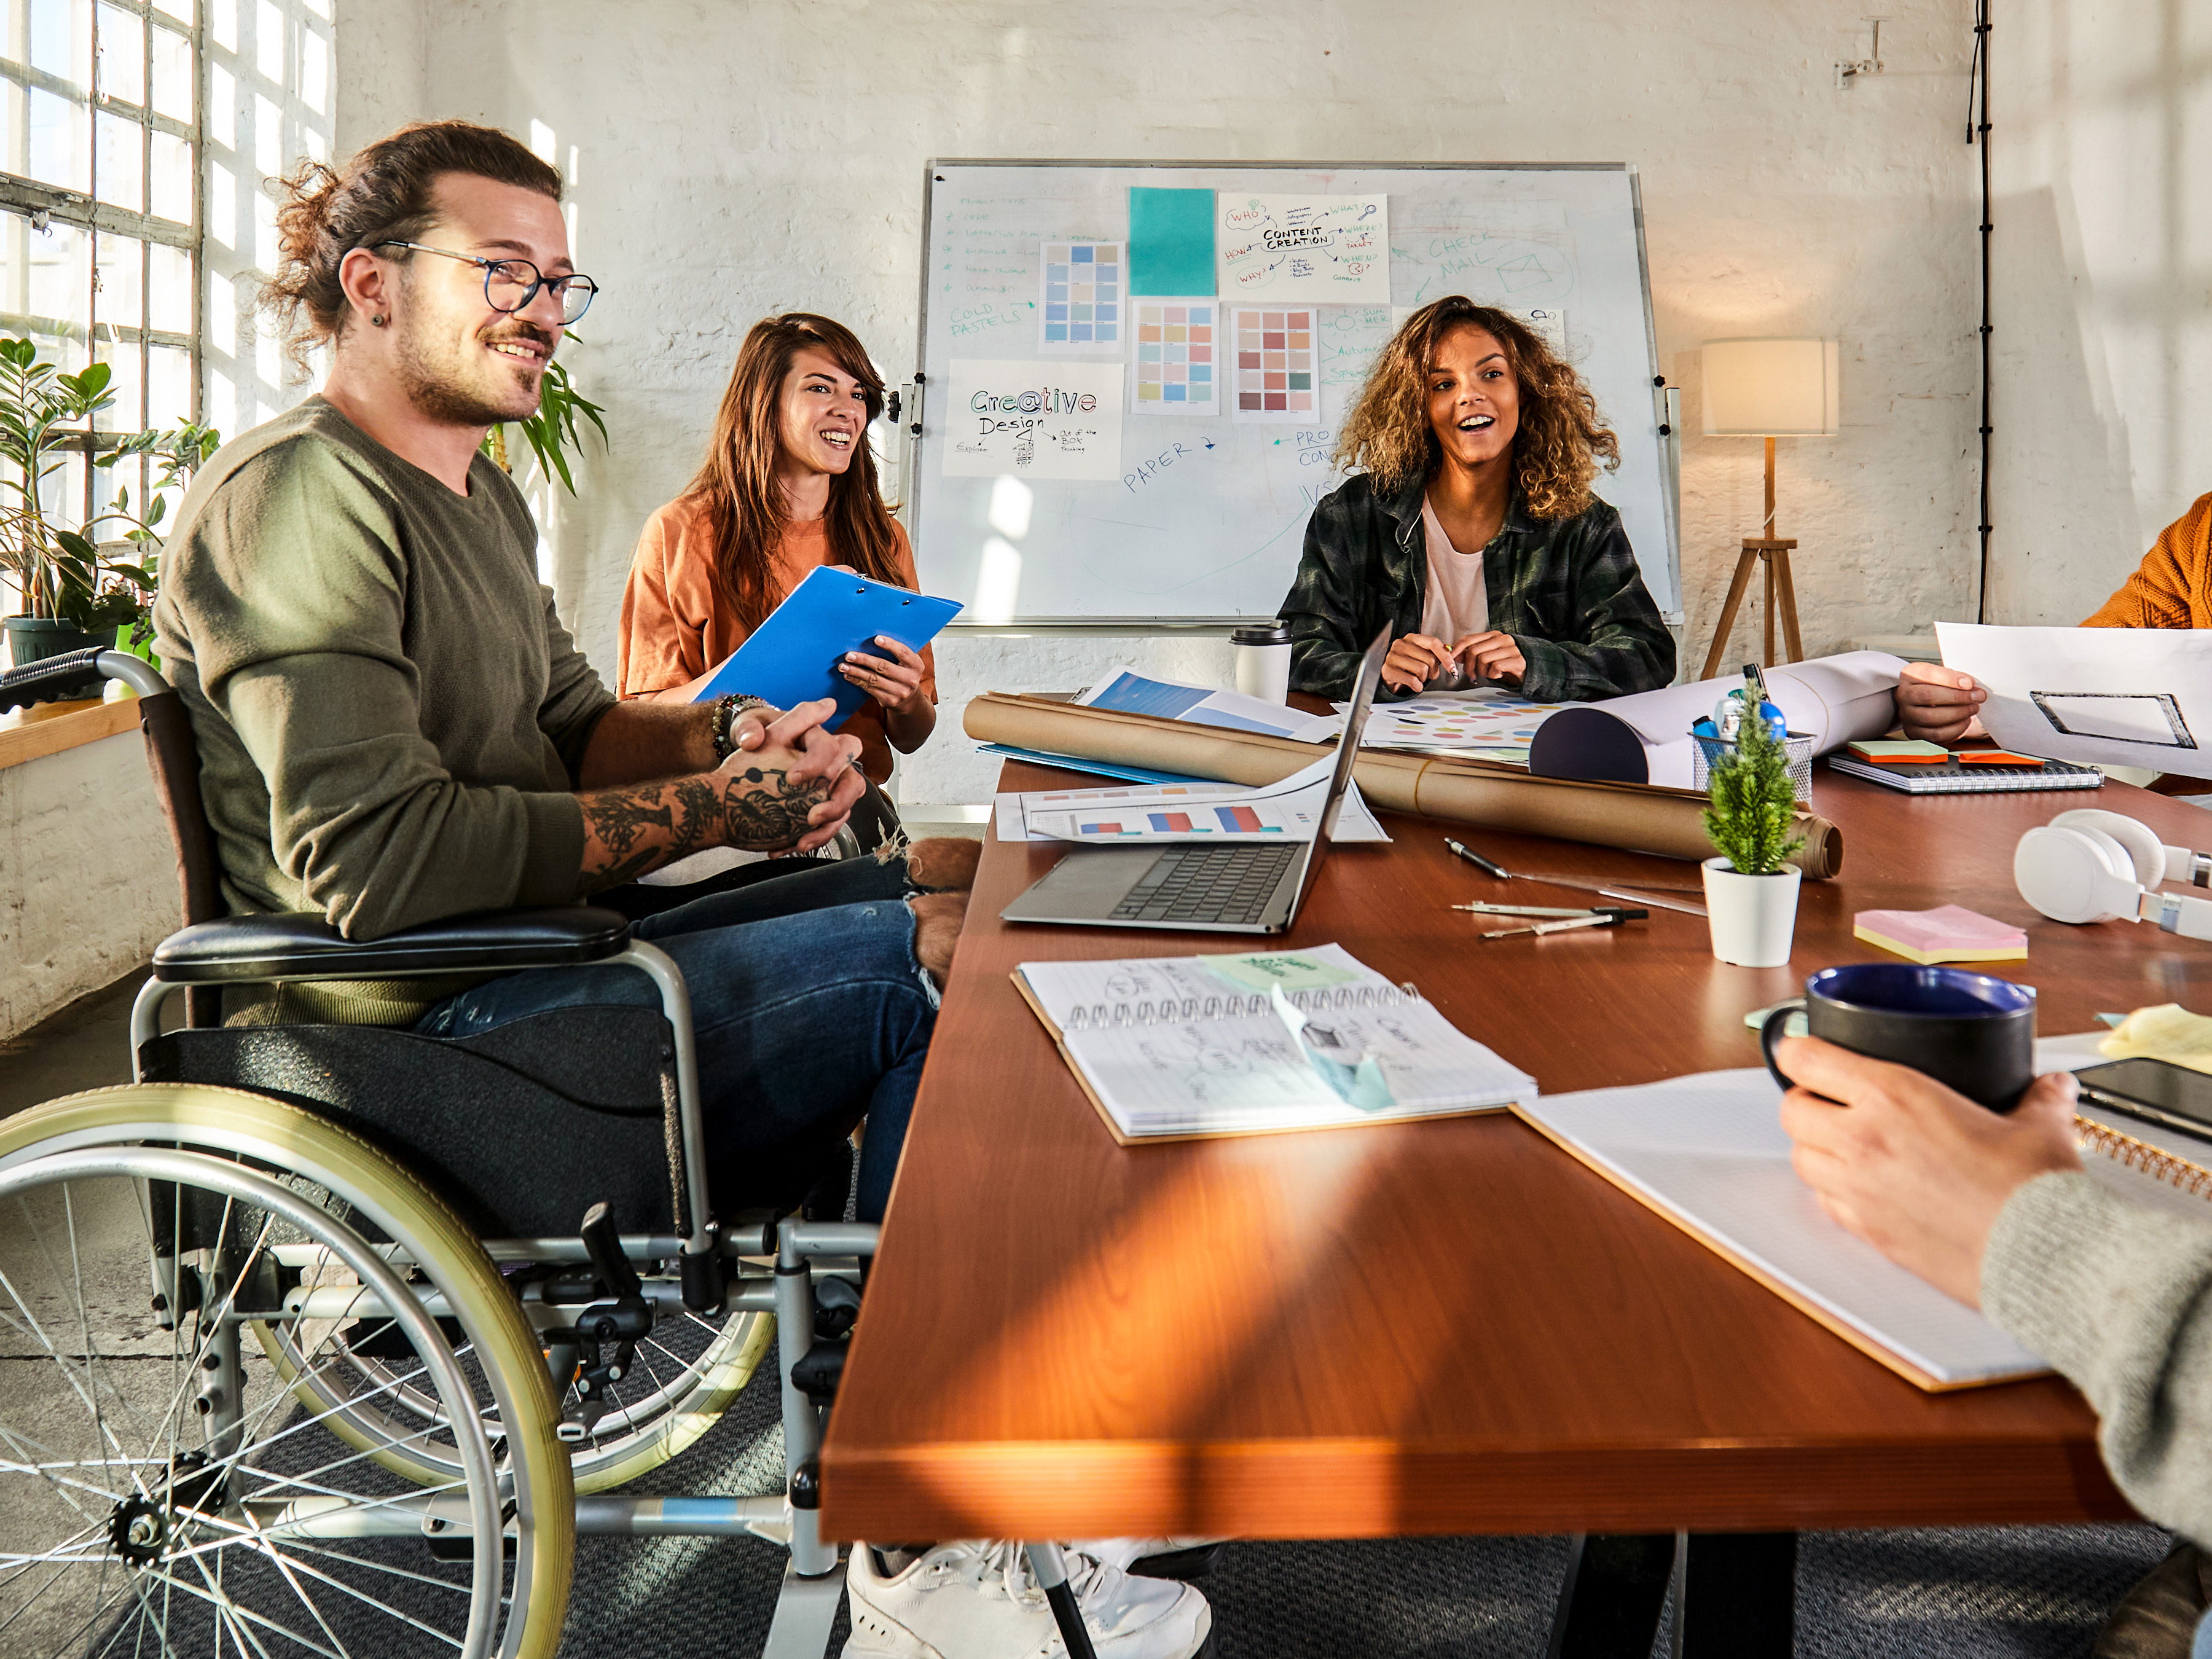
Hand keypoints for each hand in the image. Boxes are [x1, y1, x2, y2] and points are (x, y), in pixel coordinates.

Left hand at [729, 698, 864, 850]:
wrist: (746, 770)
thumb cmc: (755, 739)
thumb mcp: (746, 728)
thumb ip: (747, 728)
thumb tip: (751, 739)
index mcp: (813, 737)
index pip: (828, 745)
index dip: (816, 762)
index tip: (792, 779)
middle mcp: (829, 761)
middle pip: (852, 779)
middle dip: (838, 801)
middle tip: (811, 816)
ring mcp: (829, 786)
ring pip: (845, 808)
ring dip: (828, 826)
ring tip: (803, 841)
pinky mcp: (821, 807)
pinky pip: (828, 826)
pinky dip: (811, 839)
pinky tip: (786, 847)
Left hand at [839, 634, 928, 712]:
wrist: (909, 701)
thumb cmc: (904, 674)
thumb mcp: (907, 664)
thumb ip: (896, 653)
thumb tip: (870, 640)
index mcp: (916, 665)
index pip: (903, 652)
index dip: (890, 645)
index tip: (876, 639)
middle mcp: (910, 679)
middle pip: (883, 666)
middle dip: (864, 660)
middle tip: (849, 655)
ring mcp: (899, 692)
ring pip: (873, 679)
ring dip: (856, 671)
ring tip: (843, 666)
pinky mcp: (889, 701)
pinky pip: (869, 689)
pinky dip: (857, 681)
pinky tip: (848, 675)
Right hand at [1382, 632, 1453, 692]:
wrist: (1390, 676)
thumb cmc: (1409, 665)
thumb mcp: (1422, 655)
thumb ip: (1435, 651)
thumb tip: (1451, 650)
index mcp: (1411, 638)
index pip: (1433, 642)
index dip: (1446, 656)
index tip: (1453, 669)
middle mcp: (1401, 644)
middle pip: (1430, 659)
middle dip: (1433, 671)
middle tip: (1427, 674)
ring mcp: (1392, 656)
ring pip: (1422, 670)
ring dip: (1423, 679)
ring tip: (1417, 677)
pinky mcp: (1388, 670)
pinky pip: (1412, 681)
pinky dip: (1418, 686)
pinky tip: (1414, 685)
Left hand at [1452, 630, 1525, 686]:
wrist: (1529, 671)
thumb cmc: (1505, 664)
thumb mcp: (1486, 658)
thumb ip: (1470, 655)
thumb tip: (1451, 653)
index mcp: (1493, 635)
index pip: (1469, 639)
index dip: (1456, 649)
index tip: (1449, 659)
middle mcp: (1503, 639)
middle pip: (1474, 651)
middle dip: (1469, 666)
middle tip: (1472, 675)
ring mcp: (1512, 649)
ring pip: (1483, 660)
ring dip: (1483, 672)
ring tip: (1490, 673)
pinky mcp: (1518, 660)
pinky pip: (1495, 668)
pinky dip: (1494, 675)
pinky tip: (1500, 674)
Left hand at [1775, 1035, 2081, 1306]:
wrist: (2042, 1254)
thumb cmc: (2034, 1191)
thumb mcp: (2040, 1126)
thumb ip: (2040, 1098)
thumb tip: (2052, 1086)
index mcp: (1894, 1096)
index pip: (1806, 1059)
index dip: (1798, 1051)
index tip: (1802, 1050)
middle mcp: (1864, 1139)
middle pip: (1791, 1110)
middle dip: (1805, 1101)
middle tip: (1829, 1100)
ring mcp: (1859, 1188)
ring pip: (1800, 1158)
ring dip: (1814, 1147)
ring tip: (1843, 1144)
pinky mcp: (1867, 1230)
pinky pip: (1825, 1203)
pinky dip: (1833, 1192)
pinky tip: (1863, 1188)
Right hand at [1895, 662, 1986, 743]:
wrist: (1928, 703)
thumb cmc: (1939, 686)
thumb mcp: (1944, 675)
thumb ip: (1955, 678)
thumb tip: (1969, 686)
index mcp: (1910, 675)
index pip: (1927, 675)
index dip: (1950, 679)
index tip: (1970, 683)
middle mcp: (1903, 695)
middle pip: (1928, 696)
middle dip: (1958, 697)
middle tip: (1977, 696)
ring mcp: (1907, 716)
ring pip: (1931, 718)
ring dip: (1958, 713)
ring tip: (1973, 708)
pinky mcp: (1914, 733)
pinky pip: (1936, 735)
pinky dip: (1955, 729)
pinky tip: (1965, 721)